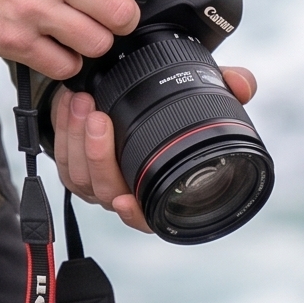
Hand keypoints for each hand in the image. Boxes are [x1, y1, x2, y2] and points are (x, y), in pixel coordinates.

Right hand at [0, 0, 176, 76]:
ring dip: (97, 40)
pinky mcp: (13, 40)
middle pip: (120, 10)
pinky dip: (68, 61)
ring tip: (86, 30)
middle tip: (116, 12)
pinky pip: (63, 65)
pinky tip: (60, 47)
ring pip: (96, 41)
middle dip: (126, 16)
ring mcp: (31, 9)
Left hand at [50, 65, 258, 233]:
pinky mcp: (72, 164)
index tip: (127, 200)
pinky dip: (61, 130)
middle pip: (106, 192)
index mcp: (158, 188)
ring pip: (79, 175)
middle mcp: (126, 192)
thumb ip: (225, 87)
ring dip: (76, 139)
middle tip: (98, 117)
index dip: (138, 216)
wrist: (125, 95)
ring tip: (83, 102)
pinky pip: (61, 157)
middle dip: (98, 156)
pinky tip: (69, 104)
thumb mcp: (200, 93)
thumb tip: (242, 84)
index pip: (150, 218)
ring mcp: (96, 182)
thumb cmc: (167, 106)